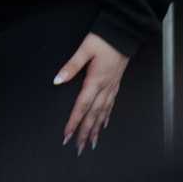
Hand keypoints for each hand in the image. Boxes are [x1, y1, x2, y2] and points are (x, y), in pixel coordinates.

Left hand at [55, 32, 127, 153]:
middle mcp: (105, 87)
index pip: (82, 106)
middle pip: (93, 115)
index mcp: (95, 80)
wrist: (124, 33)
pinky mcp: (116, 83)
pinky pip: (111, 104)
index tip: (67, 135)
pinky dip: (106, 116)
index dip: (74, 122)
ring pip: (103, 113)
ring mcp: (112, 87)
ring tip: (91, 142)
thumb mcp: (84, 50)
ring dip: (96, 128)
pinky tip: (104, 123)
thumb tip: (57, 80)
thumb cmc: (104, 40)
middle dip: (85, 132)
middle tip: (79, 148)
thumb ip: (71, 66)